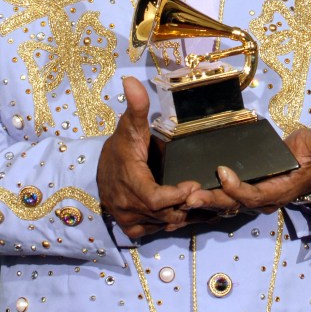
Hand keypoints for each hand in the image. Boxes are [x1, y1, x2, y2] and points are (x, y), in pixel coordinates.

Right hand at [97, 77, 205, 237]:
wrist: (102, 168)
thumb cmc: (121, 147)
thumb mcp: (129, 126)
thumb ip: (136, 106)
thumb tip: (132, 80)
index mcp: (129, 182)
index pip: (154, 199)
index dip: (176, 196)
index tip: (194, 184)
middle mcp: (127, 206)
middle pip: (165, 214)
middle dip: (187, 204)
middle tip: (208, 192)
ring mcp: (129, 219)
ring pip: (164, 224)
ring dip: (185, 214)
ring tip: (206, 200)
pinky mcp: (131, 228)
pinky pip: (157, 231)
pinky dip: (174, 223)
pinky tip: (188, 211)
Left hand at [191, 125, 310, 214]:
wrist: (306, 169)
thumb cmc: (308, 156)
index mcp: (277, 191)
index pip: (254, 194)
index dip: (237, 187)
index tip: (222, 170)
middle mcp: (262, 200)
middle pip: (232, 205)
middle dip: (211, 200)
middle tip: (189, 193)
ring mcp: (250, 200)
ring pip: (224, 206)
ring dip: (204, 202)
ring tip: (182, 195)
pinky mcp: (241, 195)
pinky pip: (221, 201)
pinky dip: (205, 199)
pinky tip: (185, 195)